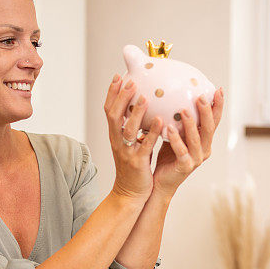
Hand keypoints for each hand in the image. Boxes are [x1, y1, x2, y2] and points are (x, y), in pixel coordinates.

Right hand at [104, 75, 162, 201]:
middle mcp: (117, 141)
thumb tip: (145, 108)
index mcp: (115, 136)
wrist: (130, 193)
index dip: (112, 93)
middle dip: (121, 97)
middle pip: (114, 116)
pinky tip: (160, 121)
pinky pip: (144, 145)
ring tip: (145, 97)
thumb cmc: (134, 167)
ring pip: (128, 129)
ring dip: (136, 112)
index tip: (119, 75)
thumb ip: (135, 127)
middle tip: (132, 81)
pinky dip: (151, 132)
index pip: (109, 110)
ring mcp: (126, 152)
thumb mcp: (131, 144)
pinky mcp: (137, 163)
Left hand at [152, 88, 223, 195]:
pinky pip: (181, 151)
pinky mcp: (185, 167)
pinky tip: (169, 129)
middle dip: (206, 112)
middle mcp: (204, 149)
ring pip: (196, 139)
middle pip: (209, 128)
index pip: (214, 120)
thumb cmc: (168, 156)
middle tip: (201, 97)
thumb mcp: (176, 135)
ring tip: (185, 110)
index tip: (218, 90)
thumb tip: (173, 96)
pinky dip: (176, 139)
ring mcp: (196, 159)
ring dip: (191, 124)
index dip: (217, 106)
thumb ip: (179, 121)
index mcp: (204, 141)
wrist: (160, 181)